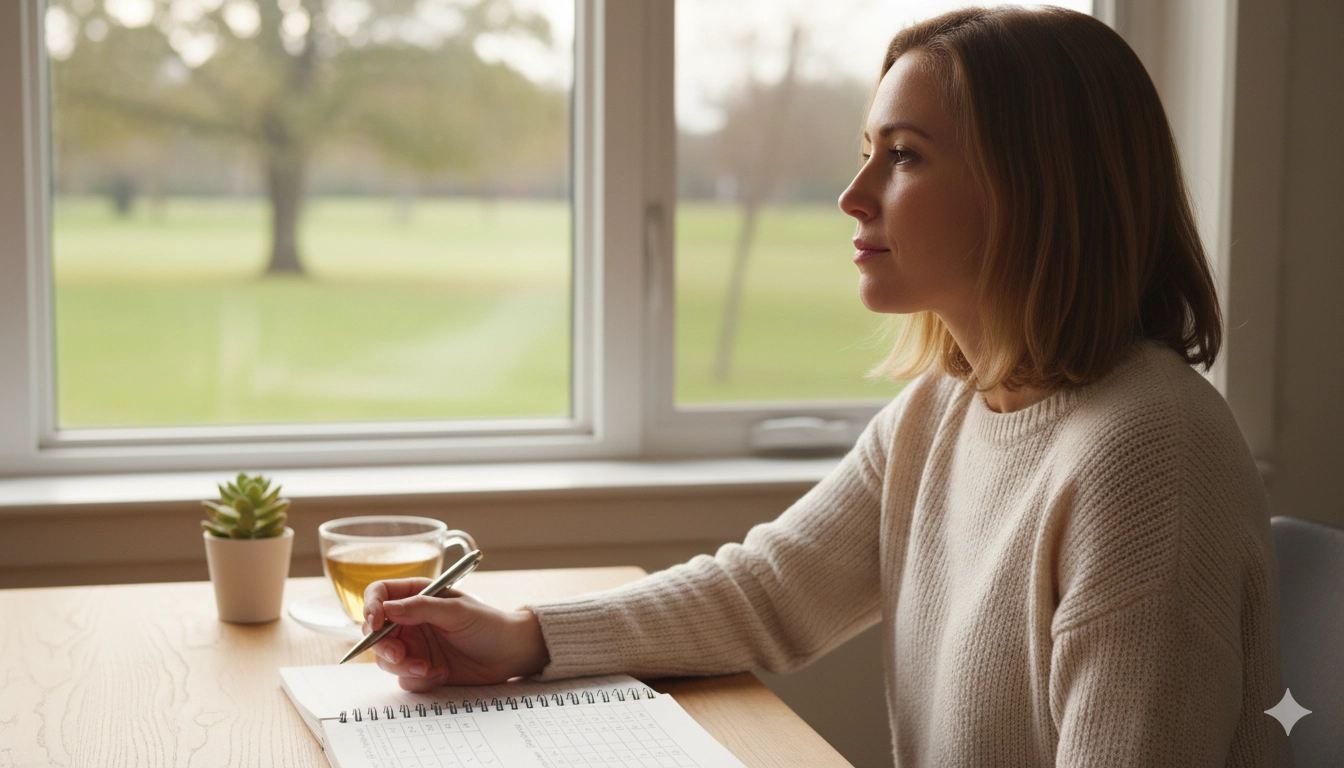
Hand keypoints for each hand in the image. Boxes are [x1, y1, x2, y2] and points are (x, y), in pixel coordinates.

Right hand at [362, 578, 550, 691]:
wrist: (510, 654)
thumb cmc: (489, 624)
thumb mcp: (457, 611)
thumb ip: (421, 608)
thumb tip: (387, 608)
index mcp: (417, 596)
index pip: (380, 595)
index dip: (371, 607)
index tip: (376, 623)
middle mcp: (411, 621)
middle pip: (376, 633)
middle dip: (384, 647)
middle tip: (401, 656)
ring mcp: (415, 646)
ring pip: (387, 659)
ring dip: (403, 667)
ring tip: (430, 668)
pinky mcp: (422, 668)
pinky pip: (405, 678)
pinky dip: (419, 679)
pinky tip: (442, 673)